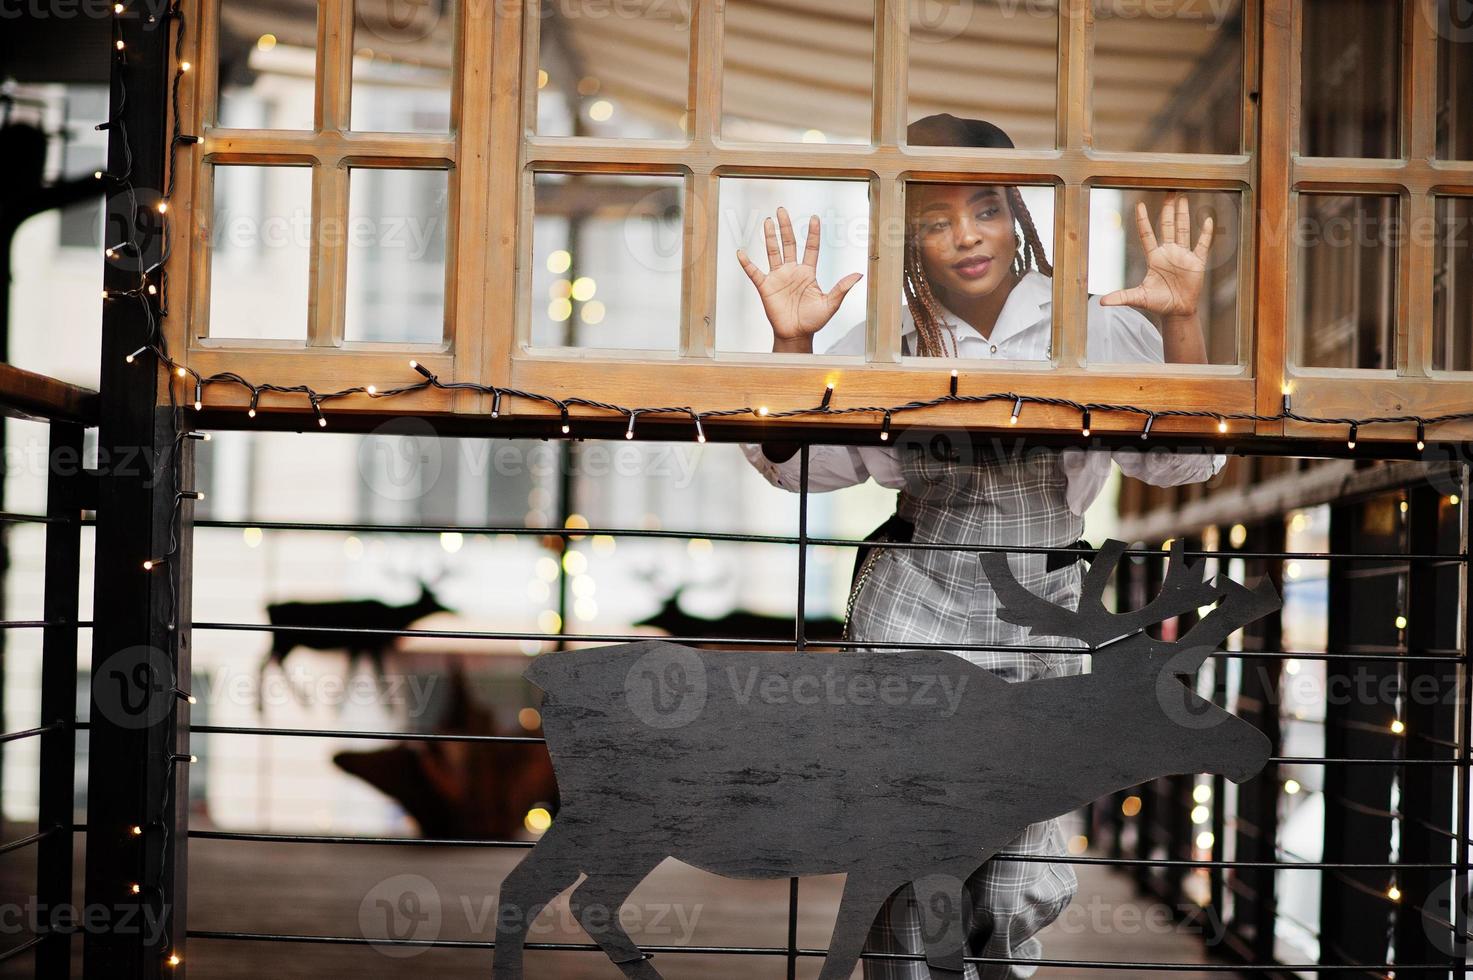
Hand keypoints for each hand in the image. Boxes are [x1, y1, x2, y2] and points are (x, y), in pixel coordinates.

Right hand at [737, 206, 862, 349]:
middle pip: (789, 244)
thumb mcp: (831, 304)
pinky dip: (747, 263)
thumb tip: (858, 274)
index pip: (811, 248)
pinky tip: (741, 252)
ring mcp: (778, 277)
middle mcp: (792, 271)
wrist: (796, 335)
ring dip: (770, 237)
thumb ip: (842, 288)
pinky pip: (754, 272)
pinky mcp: (766, 287)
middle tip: (782, 210)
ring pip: (773, 252)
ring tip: (767, 221)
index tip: (814, 217)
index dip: (813, 233)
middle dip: (786, 227)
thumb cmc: (813, 321)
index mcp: (808, 273)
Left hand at [1099, 194, 1213, 318]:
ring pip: (1183, 230)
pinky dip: (1206, 233)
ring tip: (1182, 197)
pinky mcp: (1197, 262)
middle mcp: (1168, 252)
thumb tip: (1102, 302)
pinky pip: (1202, 244)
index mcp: (1154, 257)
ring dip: (1183, 214)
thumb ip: (1122, 297)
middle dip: (1168, 209)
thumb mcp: (1139, 298)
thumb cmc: (1158, 303)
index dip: (1143, 220)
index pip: (1147, 234)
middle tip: (1168, 191)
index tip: (1139, 205)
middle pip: (1167, 225)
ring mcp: (1183, 255)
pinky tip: (1208, 220)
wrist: (1177, 311)